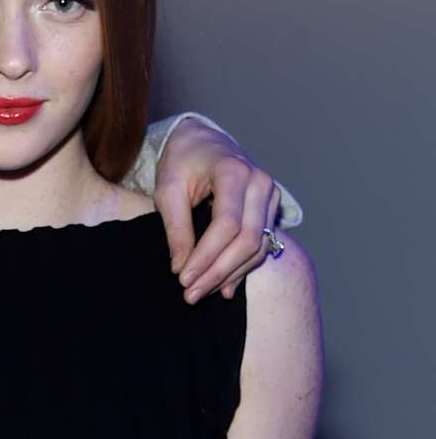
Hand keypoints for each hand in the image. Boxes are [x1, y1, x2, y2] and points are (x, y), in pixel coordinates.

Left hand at [155, 118, 283, 301]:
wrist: (202, 142)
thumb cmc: (181, 162)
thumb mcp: (168, 189)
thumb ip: (176, 228)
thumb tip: (181, 268)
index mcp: (233, 172)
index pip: (227, 224)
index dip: (206, 256)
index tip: (183, 279)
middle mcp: (260, 183)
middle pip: (248, 239)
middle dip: (218, 272)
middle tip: (191, 295)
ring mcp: (270, 195)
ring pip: (258, 246)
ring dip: (230, 275)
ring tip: (202, 293)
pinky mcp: (270, 208)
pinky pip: (262, 244)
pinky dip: (242, 268)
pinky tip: (223, 288)